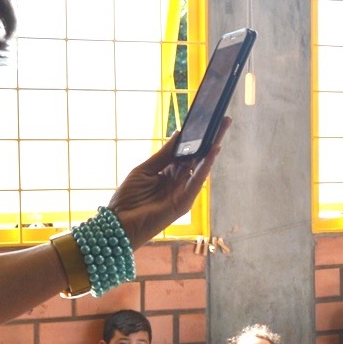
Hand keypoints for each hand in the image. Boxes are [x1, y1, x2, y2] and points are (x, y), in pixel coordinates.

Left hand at [108, 122, 225, 248]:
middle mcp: (179, 181)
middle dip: (212, 138)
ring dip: (214, 146)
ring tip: (223, 128)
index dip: (196, 137)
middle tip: (224, 119)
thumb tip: (179, 134)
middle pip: (199, 156)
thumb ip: (164, 154)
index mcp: (169, 173)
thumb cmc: (128, 199)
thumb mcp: (145, 170)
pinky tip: (213, 151)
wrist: (119, 224)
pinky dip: (205, 166)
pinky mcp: (183, 202)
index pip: (187, 152)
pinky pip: (196, 181)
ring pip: (202, 166)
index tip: (205, 119)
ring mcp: (183, 192)